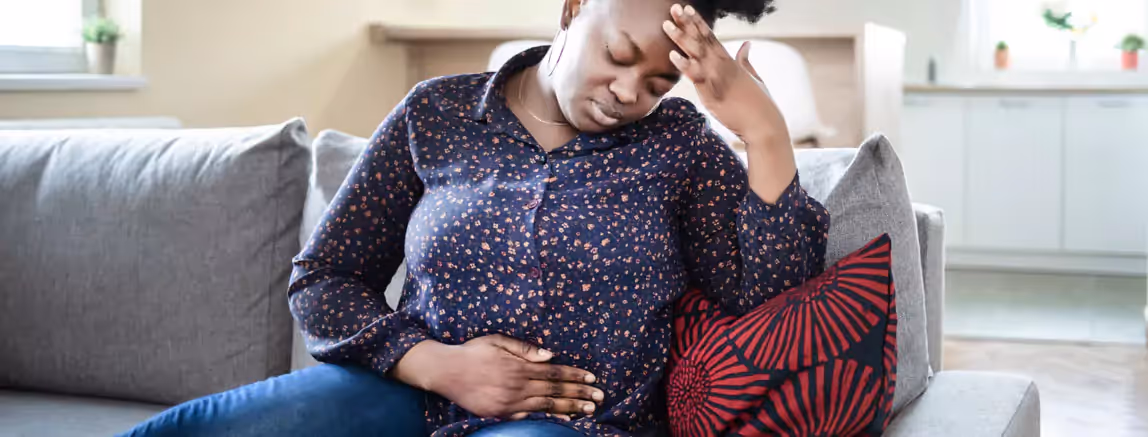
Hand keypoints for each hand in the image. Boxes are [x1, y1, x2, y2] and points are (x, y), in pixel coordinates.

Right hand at [393, 335, 602, 419]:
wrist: (444, 371)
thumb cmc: (472, 352)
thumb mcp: (498, 340)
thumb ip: (525, 349)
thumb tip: (551, 355)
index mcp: (519, 366)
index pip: (554, 373)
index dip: (575, 376)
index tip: (592, 379)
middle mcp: (517, 386)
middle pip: (555, 391)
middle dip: (579, 394)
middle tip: (599, 398)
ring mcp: (509, 403)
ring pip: (546, 407)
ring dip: (569, 408)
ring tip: (588, 410)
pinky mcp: (500, 414)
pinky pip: (528, 417)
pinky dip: (548, 418)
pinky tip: (562, 418)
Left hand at [661, 4, 789, 146]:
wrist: (763, 123)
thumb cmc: (758, 103)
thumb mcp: (752, 77)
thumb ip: (745, 60)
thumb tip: (747, 44)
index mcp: (730, 61)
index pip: (710, 37)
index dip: (698, 22)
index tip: (687, 9)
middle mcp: (723, 64)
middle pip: (701, 40)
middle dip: (686, 23)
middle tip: (674, 8)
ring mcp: (717, 77)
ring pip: (696, 53)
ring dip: (680, 39)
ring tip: (667, 25)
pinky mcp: (712, 92)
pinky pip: (696, 76)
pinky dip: (685, 65)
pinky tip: (672, 56)